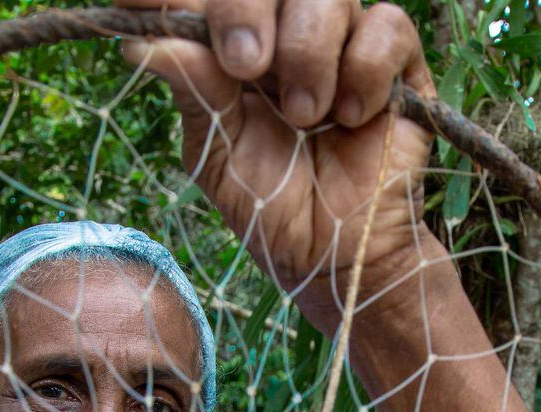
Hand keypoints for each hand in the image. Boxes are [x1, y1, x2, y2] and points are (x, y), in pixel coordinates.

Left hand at [119, 0, 436, 329]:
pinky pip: (387, 25)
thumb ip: (193, 93)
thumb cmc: (271, 208)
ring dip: (308, 53)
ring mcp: (342, 46)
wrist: (335, 258)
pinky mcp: (398, 65)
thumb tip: (142, 44)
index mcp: (231, 48)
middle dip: (244, 7)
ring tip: (305, 118)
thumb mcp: (217, 156)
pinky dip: (365, 68)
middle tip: (243, 64)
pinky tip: (353, 117)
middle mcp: (284, 35)